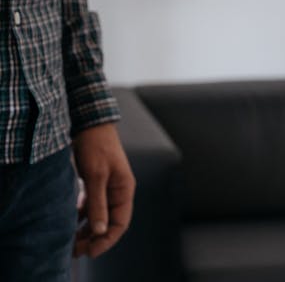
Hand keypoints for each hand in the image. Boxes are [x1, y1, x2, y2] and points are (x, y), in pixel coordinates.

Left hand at [72, 123, 135, 258]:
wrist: (90, 122)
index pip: (120, 223)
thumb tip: (100, 231)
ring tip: (70, 241)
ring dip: (86, 229)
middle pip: (108, 222)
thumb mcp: (96, 175)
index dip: (107, 240)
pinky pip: (90, 205)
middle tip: (75, 250)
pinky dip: (81, 215)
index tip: (90, 251)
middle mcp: (117, 191)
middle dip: (94, 238)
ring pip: (98, 215)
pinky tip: (69, 222)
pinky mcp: (95, 182)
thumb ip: (98, 203)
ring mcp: (106, 187)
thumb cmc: (97, 145)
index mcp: (124, 189)